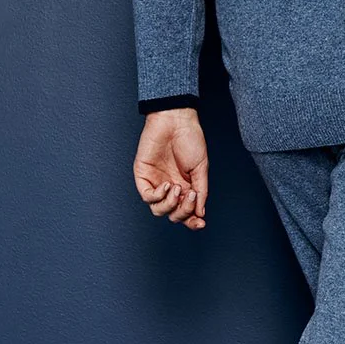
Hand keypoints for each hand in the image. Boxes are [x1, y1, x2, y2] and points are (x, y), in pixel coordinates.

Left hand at [133, 108, 208, 228]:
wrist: (176, 120)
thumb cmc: (191, 138)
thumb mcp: (201, 167)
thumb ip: (201, 190)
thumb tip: (200, 213)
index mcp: (185, 185)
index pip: (186, 211)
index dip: (192, 220)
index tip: (200, 223)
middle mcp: (170, 187)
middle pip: (172, 214)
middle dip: (183, 211)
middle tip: (191, 195)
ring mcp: (156, 182)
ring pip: (158, 210)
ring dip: (170, 204)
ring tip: (178, 188)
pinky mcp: (143, 176)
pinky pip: (147, 197)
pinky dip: (158, 196)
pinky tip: (168, 185)